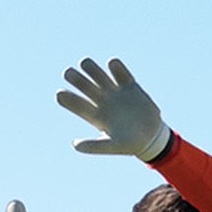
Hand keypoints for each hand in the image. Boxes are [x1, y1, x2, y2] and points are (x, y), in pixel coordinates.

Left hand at [55, 57, 171, 159]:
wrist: (152, 138)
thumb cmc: (129, 144)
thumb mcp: (112, 146)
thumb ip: (93, 146)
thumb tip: (74, 144)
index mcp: (93, 114)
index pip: (73, 102)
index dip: (65, 97)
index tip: (59, 94)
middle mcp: (101, 100)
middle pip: (81, 83)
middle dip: (74, 77)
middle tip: (70, 75)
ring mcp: (114, 91)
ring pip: (96, 72)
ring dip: (89, 67)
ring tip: (87, 66)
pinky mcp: (129, 85)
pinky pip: (118, 69)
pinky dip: (114, 65)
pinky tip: (113, 67)